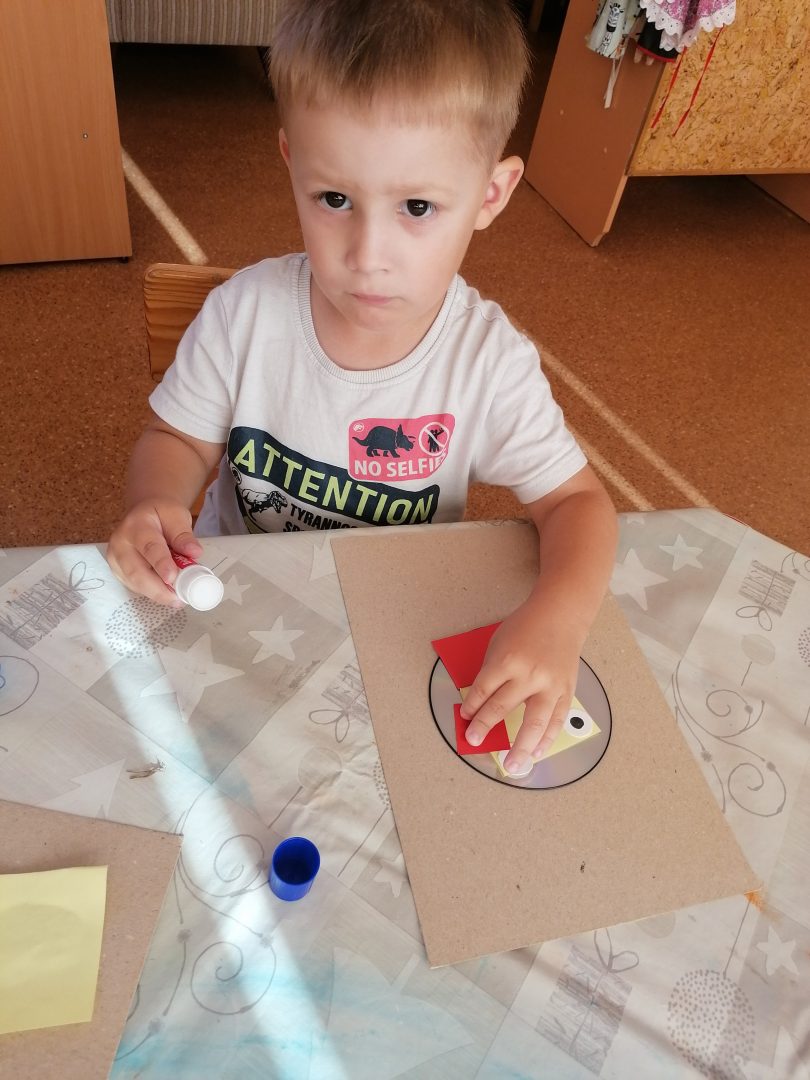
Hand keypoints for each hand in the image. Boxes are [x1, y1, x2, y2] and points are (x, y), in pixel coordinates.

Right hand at [106, 499, 201, 603]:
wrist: (144, 513)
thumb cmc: (161, 514)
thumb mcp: (177, 515)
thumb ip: (184, 535)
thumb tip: (194, 552)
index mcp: (136, 525)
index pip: (149, 547)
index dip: (161, 564)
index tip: (173, 577)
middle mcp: (120, 543)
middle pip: (136, 572)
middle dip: (159, 589)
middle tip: (179, 599)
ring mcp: (115, 559)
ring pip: (134, 583)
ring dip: (157, 593)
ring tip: (177, 598)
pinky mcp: (117, 571)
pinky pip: (134, 586)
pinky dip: (152, 592)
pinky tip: (166, 593)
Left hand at [459, 603, 580, 775]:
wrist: (561, 616)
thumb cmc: (527, 627)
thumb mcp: (499, 642)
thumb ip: (492, 670)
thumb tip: (482, 700)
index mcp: (507, 660)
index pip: (483, 690)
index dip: (472, 707)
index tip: (465, 717)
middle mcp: (529, 675)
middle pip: (502, 707)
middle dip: (484, 727)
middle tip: (474, 741)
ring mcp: (550, 685)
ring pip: (534, 723)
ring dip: (521, 747)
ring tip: (512, 765)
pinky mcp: (566, 691)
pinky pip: (556, 721)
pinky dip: (546, 739)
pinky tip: (537, 752)